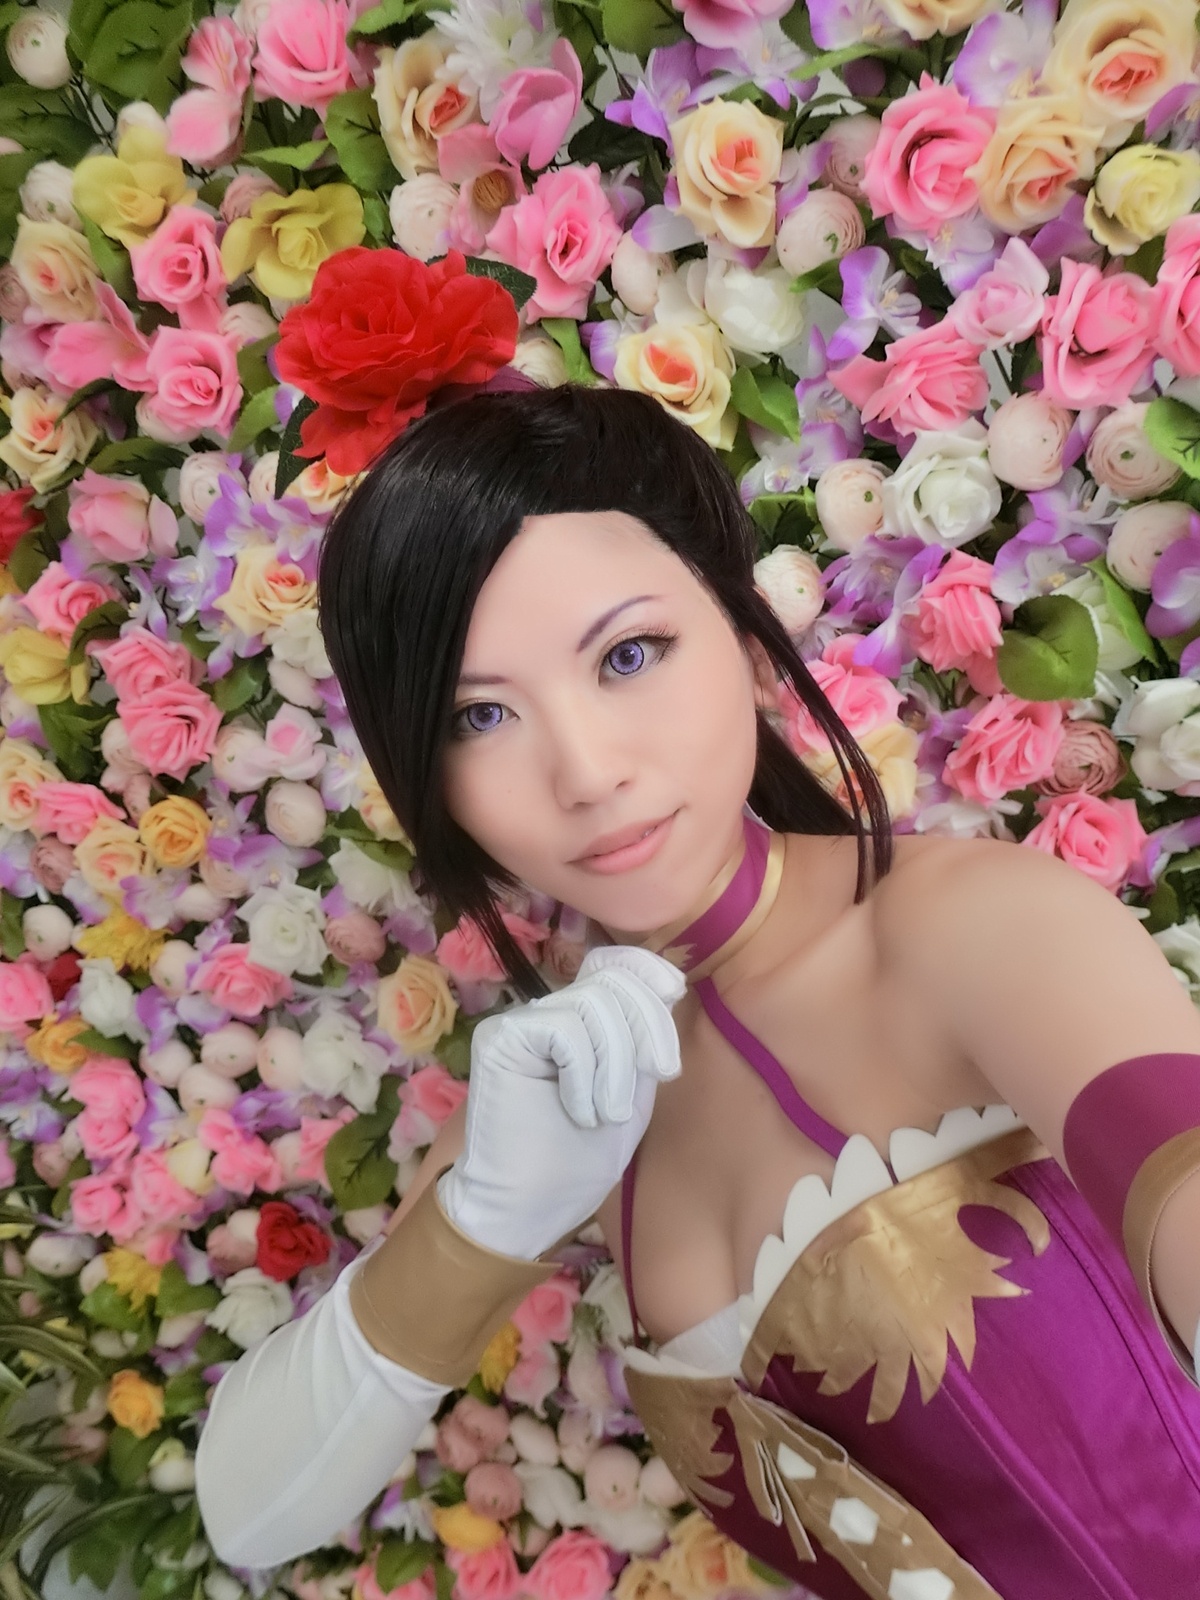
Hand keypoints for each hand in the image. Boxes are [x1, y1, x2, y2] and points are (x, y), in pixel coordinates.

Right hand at [438, 946, 685, 1258]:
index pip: (613, 966)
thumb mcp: (630, 1093)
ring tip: (606, 1114)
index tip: (674, 991)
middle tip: (660, 1073)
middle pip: (613, 981)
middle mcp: (549, 1013)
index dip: (646, 969)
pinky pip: (564, 1029)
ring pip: (594, 1005)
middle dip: (649, 1024)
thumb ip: (642, 1041)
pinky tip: (577, 1111)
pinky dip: (583, 1074)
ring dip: (616, 1064)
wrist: (526, 1210)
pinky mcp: (500, 1038)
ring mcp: (521, 1023)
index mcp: (580, 1023)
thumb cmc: (576, 1162)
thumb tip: (666, 981)